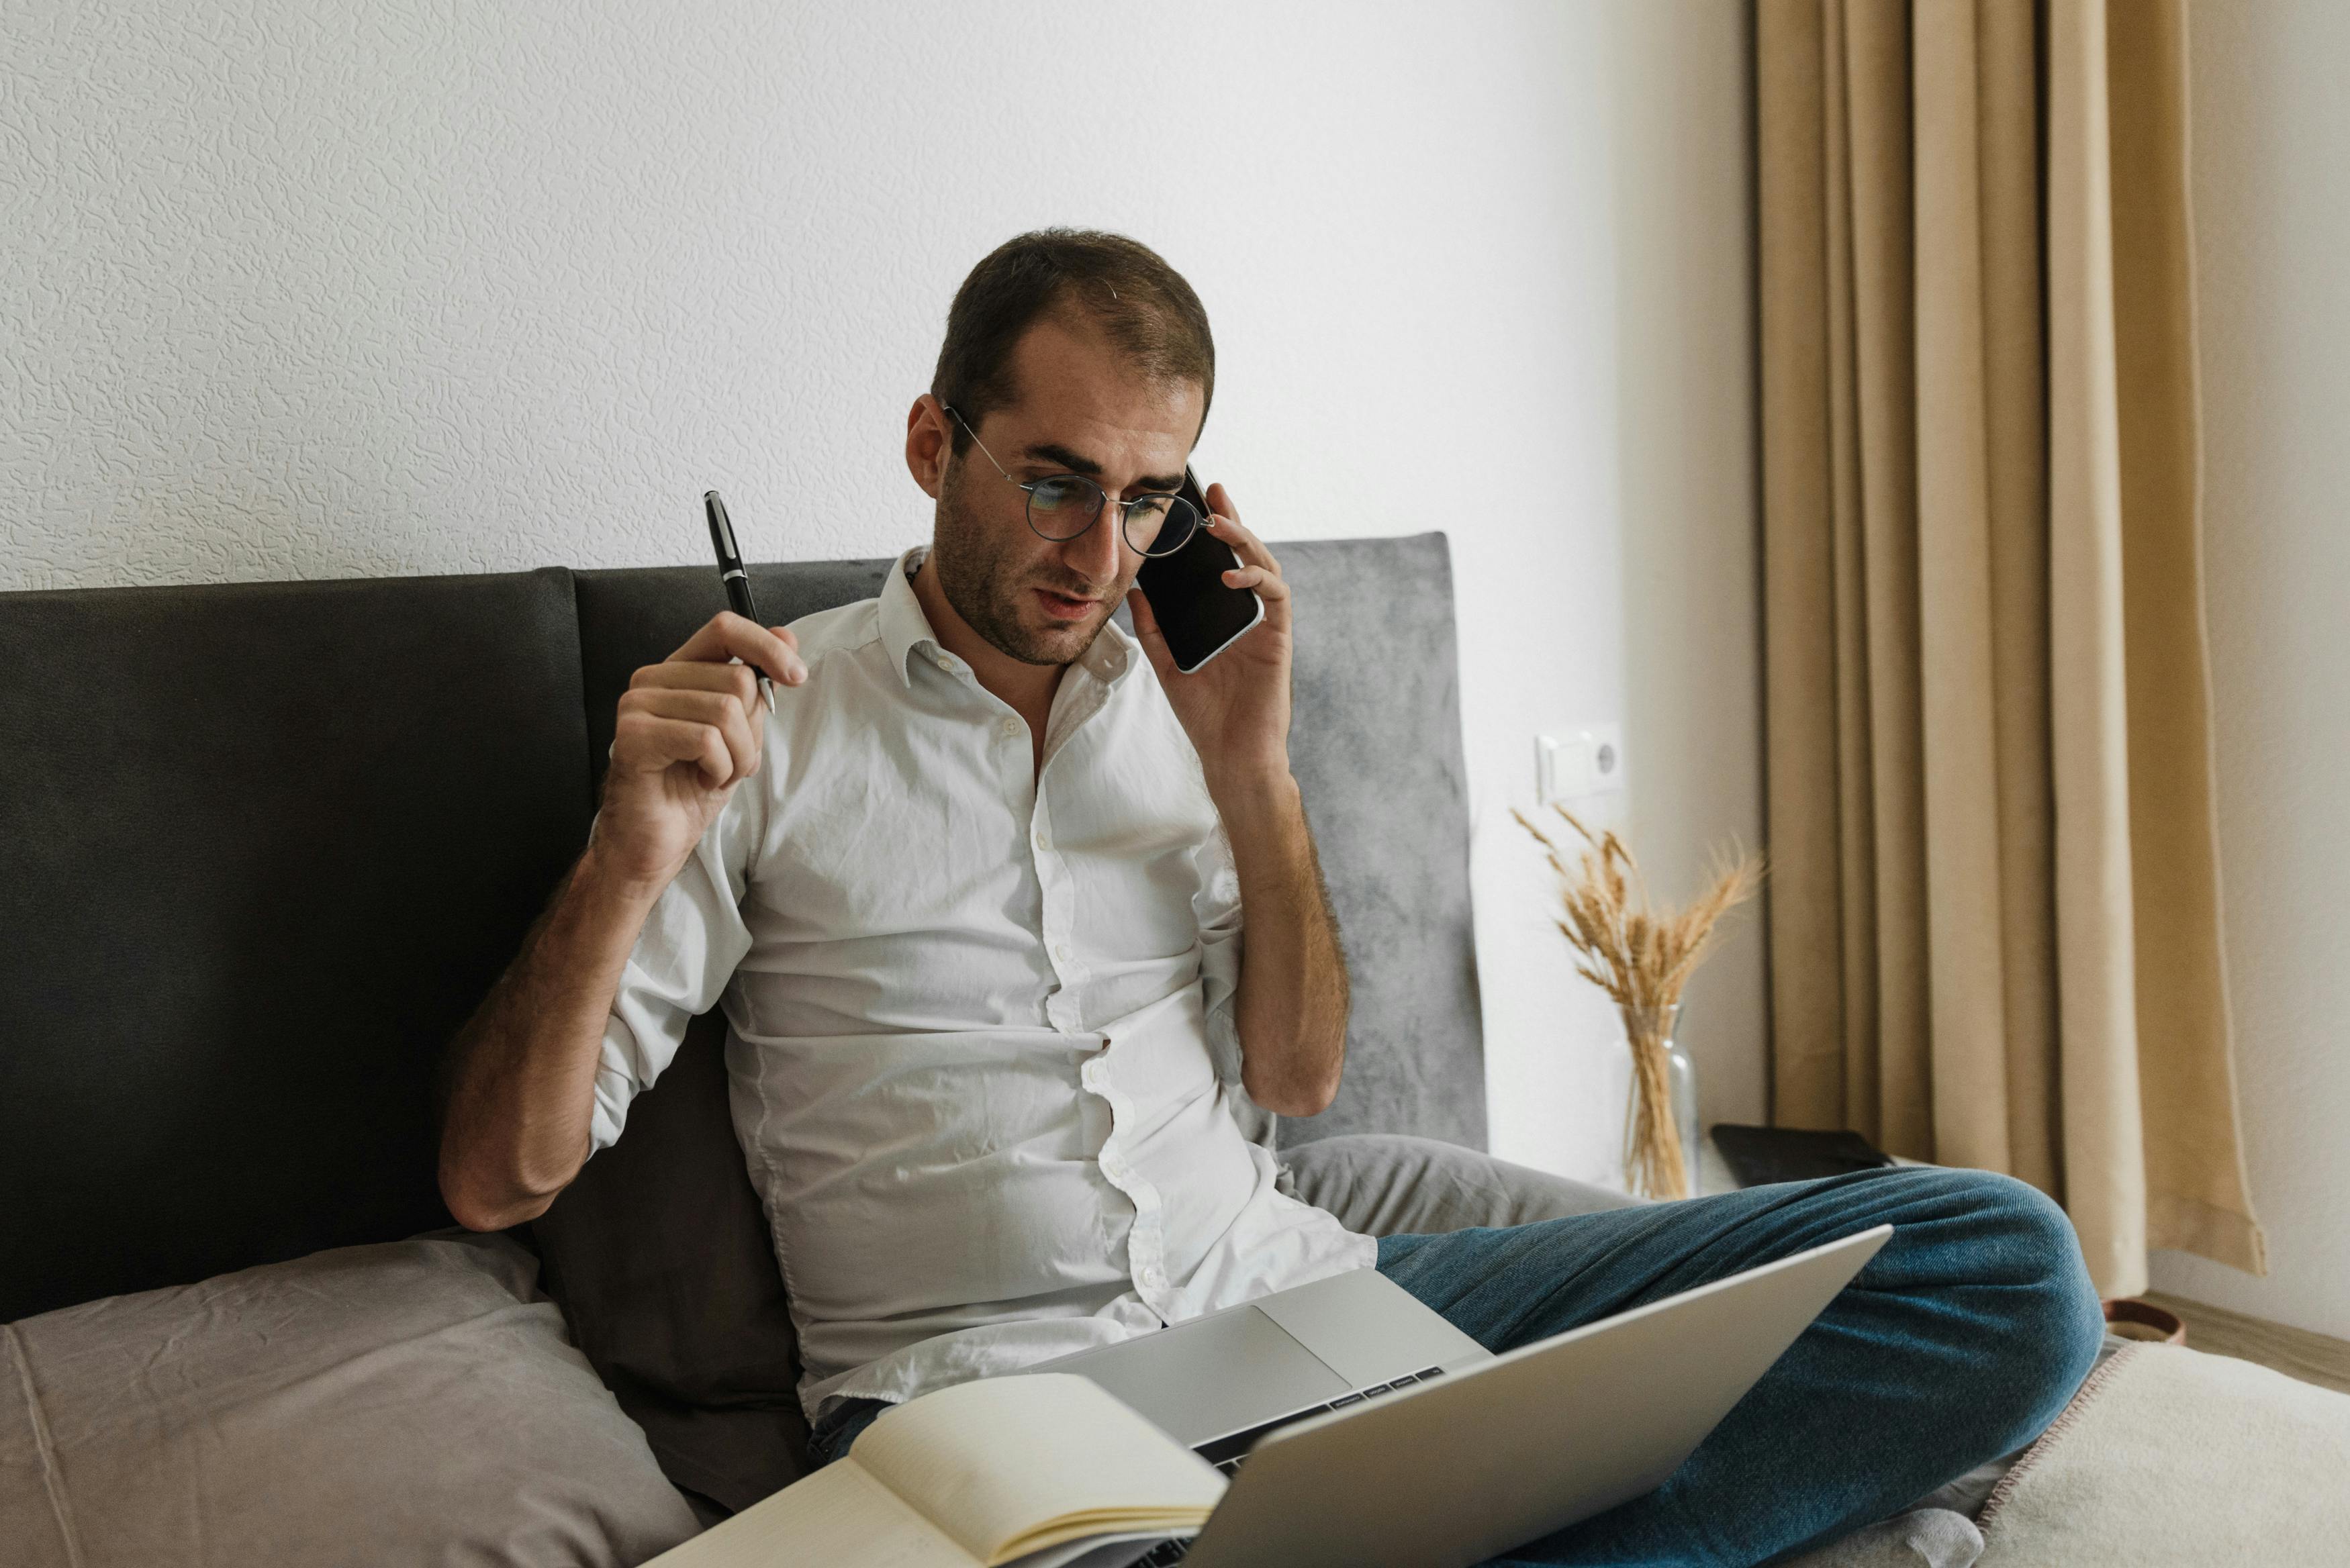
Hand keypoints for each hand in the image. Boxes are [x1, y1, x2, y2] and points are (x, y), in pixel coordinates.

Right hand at [586, 612, 805, 895]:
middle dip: (752, 731)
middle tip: (731, 762)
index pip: (725, 629)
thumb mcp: (741, 733)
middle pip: (736, 679)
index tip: (797, 676)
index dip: (767, 647)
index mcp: (678, 672)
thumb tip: (788, 637)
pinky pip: (706, 739)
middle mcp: (652, 680)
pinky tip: (702, 780)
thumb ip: (758, 686)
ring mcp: (637, 705)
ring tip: (716, 774)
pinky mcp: (633, 736)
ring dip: (738, 756)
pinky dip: (719, 768)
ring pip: (726, 711)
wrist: (656, 842)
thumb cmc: (693, 787)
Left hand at [1125, 483, 1292, 791]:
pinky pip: (1277, 596)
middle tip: (1214, 490)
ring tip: (1218, 522)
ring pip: (1265, 566)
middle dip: (1232, 518)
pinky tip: (1231, 574)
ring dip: (1244, 540)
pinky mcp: (1279, 639)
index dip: (1213, 531)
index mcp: (1225, 617)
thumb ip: (1153, 629)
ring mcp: (1266, 625)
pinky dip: (1256, 579)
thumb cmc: (1205, 716)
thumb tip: (1134, 591)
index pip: (1221, 563)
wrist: (1231, 755)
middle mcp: (1248, 615)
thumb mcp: (1167, 665)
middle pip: (1246, 555)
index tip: (1195, 502)